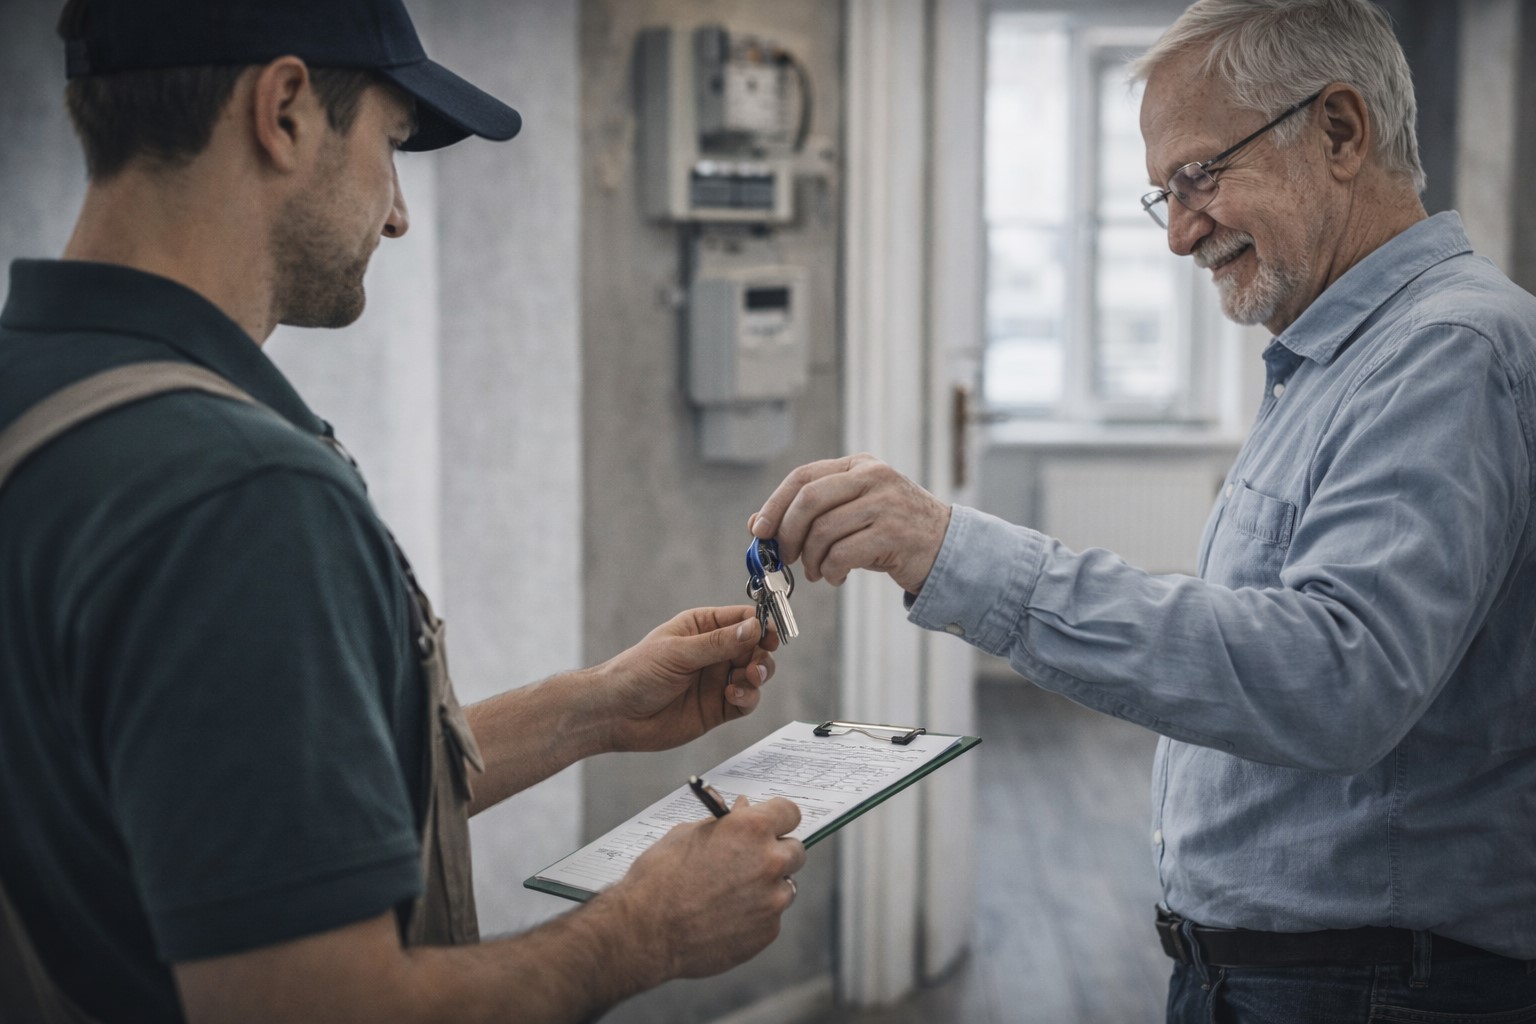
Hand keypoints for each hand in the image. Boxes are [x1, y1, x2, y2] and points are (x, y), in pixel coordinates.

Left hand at [595, 606, 778, 752]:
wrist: (614, 714)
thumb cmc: (636, 673)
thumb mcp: (677, 652)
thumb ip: (718, 643)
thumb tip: (753, 628)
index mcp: (702, 627)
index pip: (742, 619)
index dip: (760, 625)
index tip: (770, 634)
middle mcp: (714, 652)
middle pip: (755, 648)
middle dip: (762, 654)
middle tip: (755, 664)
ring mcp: (717, 680)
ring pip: (755, 674)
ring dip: (758, 676)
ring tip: (747, 679)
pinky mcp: (718, 708)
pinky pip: (746, 700)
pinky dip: (748, 697)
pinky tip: (733, 696)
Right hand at [606, 796, 805, 978]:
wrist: (645, 930)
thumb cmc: (659, 877)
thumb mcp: (687, 835)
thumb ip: (724, 824)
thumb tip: (743, 810)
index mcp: (751, 829)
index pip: (789, 812)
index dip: (777, 817)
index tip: (771, 824)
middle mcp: (770, 861)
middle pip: (795, 850)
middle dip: (776, 852)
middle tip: (750, 861)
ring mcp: (772, 900)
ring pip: (785, 887)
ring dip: (767, 887)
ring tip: (731, 894)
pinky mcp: (767, 931)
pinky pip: (771, 917)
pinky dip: (755, 915)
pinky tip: (726, 917)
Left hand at [750, 453, 951, 592]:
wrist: (947, 548)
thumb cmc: (892, 532)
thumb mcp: (854, 512)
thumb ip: (814, 513)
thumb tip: (757, 524)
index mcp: (859, 465)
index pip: (803, 477)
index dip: (775, 504)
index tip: (759, 530)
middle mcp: (873, 477)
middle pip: (809, 500)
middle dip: (788, 533)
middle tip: (785, 557)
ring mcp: (885, 503)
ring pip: (824, 530)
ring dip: (810, 559)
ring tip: (816, 572)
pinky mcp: (893, 533)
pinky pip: (843, 554)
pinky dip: (831, 570)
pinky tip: (836, 576)